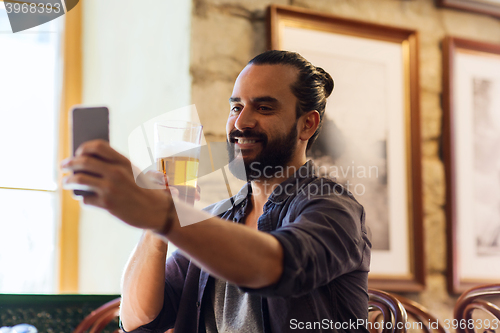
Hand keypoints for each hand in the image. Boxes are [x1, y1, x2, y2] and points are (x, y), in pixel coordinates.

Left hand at [61, 140, 175, 232]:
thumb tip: (83, 164)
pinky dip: (83, 199)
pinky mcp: (107, 204)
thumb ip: (112, 166)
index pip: (97, 146)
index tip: (77, 152)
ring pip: (79, 179)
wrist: (156, 210)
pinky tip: (85, 199)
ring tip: (66, 183)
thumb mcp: (131, 172)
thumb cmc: (141, 190)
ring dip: (68, 181)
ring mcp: (111, 188)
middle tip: (63, 166)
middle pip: (83, 161)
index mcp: (123, 162)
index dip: (83, 148)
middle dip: (69, 163)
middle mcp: (116, 172)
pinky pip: (86, 199)